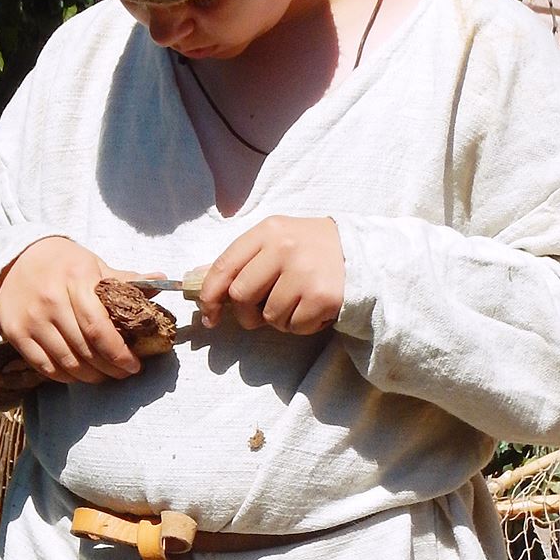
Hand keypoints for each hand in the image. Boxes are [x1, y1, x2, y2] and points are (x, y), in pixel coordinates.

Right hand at [0, 236, 141, 384]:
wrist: (13, 259)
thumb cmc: (62, 263)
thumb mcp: (94, 265)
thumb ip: (125, 279)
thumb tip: (162, 280)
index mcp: (76, 279)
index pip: (100, 328)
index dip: (119, 353)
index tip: (134, 365)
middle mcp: (51, 300)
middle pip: (85, 349)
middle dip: (109, 368)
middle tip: (122, 373)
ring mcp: (31, 318)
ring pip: (66, 362)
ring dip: (90, 376)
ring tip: (103, 376)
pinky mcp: (15, 333)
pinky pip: (45, 366)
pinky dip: (65, 377)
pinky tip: (78, 374)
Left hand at [197, 215, 344, 334]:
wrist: (359, 252)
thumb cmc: (308, 249)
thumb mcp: (275, 240)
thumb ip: (241, 260)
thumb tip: (200, 282)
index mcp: (267, 232)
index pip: (224, 267)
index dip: (210, 295)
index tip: (209, 314)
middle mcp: (284, 249)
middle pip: (241, 296)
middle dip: (245, 314)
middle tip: (258, 314)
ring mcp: (304, 273)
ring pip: (269, 316)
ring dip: (278, 320)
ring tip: (295, 303)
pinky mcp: (322, 297)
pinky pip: (294, 327)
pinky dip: (299, 326)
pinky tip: (312, 309)